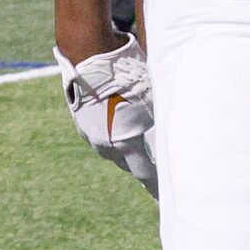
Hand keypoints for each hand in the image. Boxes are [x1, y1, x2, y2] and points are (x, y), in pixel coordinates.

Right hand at [55, 36, 158, 195]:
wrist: (89, 52)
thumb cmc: (127, 74)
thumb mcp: (152, 99)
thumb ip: (158, 121)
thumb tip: (169, 132)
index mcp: (124, 143)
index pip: (145, 173)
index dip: (155, 186)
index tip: (163, 197)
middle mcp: (104, 143)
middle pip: (126, 162)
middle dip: (139, 164)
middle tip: (153, 164)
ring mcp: (87, 131)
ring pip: (110, 147)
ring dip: (122, 145)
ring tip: (134, 139)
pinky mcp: (79, 116)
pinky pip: (98, 132)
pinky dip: (109, 129)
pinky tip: (117, 118)